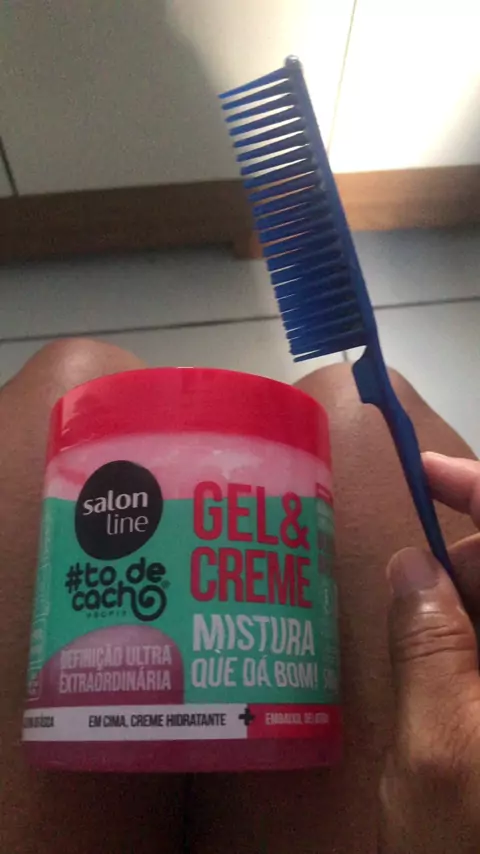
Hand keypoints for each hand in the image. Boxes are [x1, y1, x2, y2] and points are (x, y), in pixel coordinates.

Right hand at [379, 452, 479, 853]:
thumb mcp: (439, 753)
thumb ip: (427, 646)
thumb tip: (415, 570)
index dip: (479, 490)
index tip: (427, 470)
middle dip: (463, 567)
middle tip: (407, 592)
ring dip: (462, 614)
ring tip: (414, 643)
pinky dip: (469, 649)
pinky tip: (439, 675)